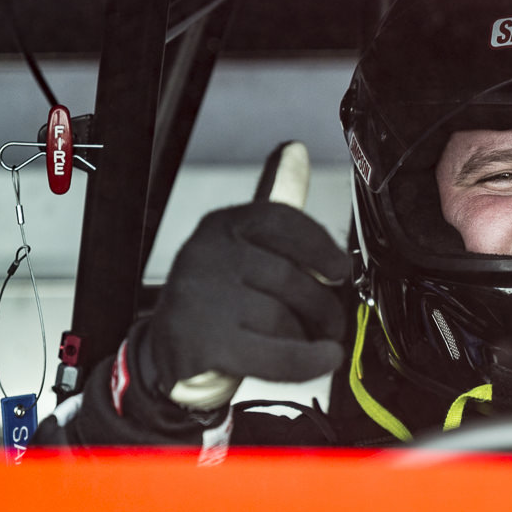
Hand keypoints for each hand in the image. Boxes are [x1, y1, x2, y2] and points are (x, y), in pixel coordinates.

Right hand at [144, 142, 349, 410]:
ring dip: (307, 336)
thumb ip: (277, 201)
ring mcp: (203, 299)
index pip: (283, 222)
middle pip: (291, 278)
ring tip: (309, 341)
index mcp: (224, 226)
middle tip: (332, 321)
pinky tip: (323, 358)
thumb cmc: (221, 295)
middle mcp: (208, 256)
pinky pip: (276, 354)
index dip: (320, 247)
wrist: (171, 350)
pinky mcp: (205, 342)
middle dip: (323, 306)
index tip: (339, 270)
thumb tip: (295, 151)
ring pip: (284, 317)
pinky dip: (308, 360)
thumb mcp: (245, 244)